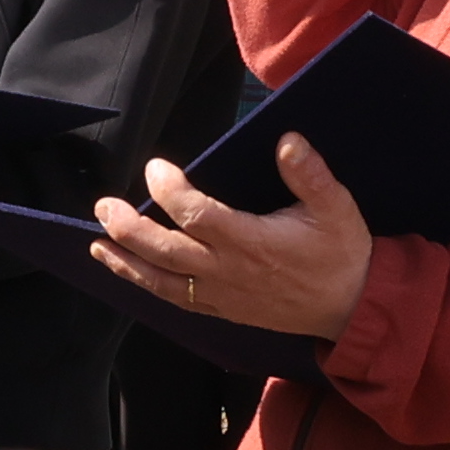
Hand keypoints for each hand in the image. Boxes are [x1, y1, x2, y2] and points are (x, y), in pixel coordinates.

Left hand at [92, 136, 377, 347]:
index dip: (170, 192)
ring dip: (126, 262)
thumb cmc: (341, 252)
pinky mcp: (223, 308)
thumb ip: (310, 174)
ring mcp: (222, 294)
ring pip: (162, 281)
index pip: (197, 216)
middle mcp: (230, 271)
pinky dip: (146, 284)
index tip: (157, 168)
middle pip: (166, 252)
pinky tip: (128, 271)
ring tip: (98, 243)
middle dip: (129, 229)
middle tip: (104, 205)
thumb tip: (287, 141)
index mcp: (252, 242)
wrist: (351, 306)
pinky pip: (176, 298)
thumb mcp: (336, 207)